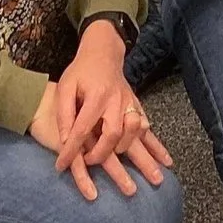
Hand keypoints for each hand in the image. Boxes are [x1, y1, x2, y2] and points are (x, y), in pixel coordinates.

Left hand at [53, 20, 171, 200]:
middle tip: (89, 164)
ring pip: (135, 129)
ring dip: (133, 150)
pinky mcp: (137, 104)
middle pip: (113, 132)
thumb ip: (64, 112)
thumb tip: (63, 140)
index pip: (82, 128)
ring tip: (134, 170)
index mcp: (96, 95)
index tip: (60, 166)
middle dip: (102, 153)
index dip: (70, 150)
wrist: (104, 51)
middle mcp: (116, 100)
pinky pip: (147, 125)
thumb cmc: (80, 71)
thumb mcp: (65, 87)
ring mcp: (130, 102)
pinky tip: (162, 158)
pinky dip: (155, 143)